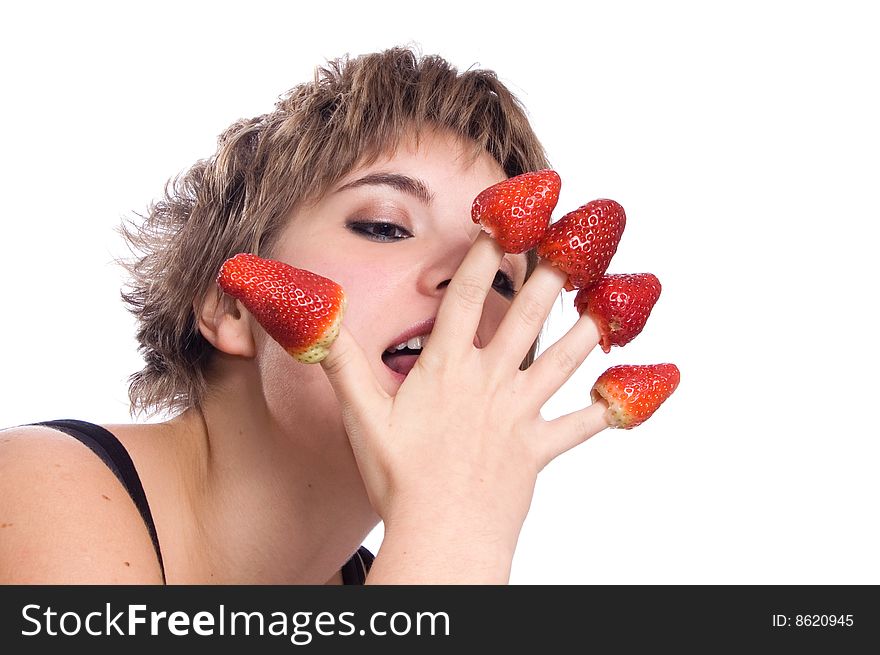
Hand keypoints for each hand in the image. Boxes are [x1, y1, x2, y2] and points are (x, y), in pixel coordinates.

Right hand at [320, 233, 607, 577]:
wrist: (442, 535)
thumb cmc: (399, 479)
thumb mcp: (361, 416)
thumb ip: (341, 362)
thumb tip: (316, 319)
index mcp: (447, 368)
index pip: (465, 297)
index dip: (484, 253)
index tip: (502, 218)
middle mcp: (489, 382)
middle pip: (525, 315)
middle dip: (549, 272)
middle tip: (575, 238)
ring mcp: (519, 414)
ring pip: (563, 358)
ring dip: (589, 325)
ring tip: (614, 298)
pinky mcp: (539, 447)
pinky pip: (584, 424)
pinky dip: (611, 408)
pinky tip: (633, 392)